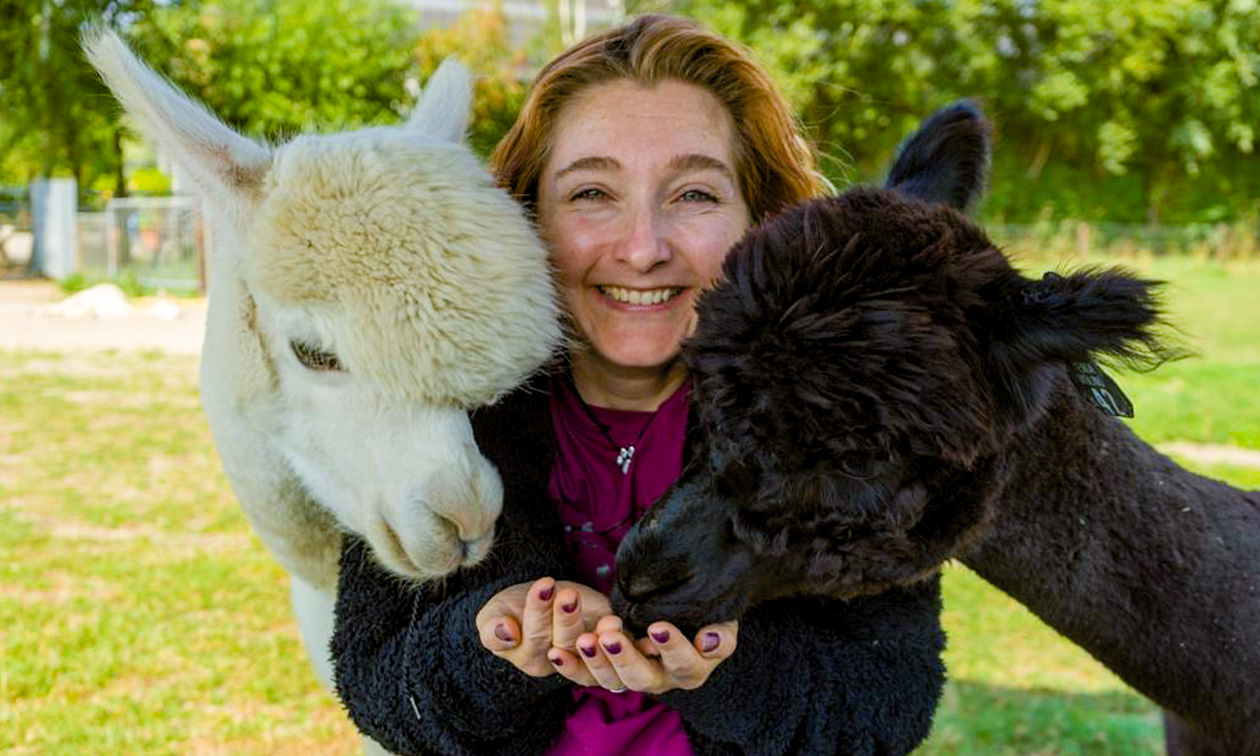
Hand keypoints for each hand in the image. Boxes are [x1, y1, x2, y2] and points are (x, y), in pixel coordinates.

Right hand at [475, 577, 611, 677]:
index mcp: (528, 657)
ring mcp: (583, 652)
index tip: (544, 585)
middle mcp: (557, 660)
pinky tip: (611, 621)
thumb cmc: (511, 610)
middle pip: (562, 641)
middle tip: (567, 593)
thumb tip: (507, 631)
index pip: (533, 638)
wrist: (539, 597)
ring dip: (586, 622)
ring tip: (584, 600)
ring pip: (585, 643)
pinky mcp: (604, 641)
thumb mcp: (492, 616)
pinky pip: (609, 645)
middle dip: (564, 616)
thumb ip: (492, 631)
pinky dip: (612, 633)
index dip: (538, 611)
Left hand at [547, 615, 737, 694]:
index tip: (658, 627)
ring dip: (595, 662)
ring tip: (584, 639)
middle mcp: (660, 679)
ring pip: (611, 680)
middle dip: (625, 657)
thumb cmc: (704, 611)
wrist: (682, 606)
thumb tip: (708, 640)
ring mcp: (630, 677)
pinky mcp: (605, 671)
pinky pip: (585, 675)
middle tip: (610, 635)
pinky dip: (570, 666)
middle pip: (642, 678)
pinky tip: (556, 652)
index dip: (673, 648)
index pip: (685, 664)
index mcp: (691, 667)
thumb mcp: (721, 617)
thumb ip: (721, 631)